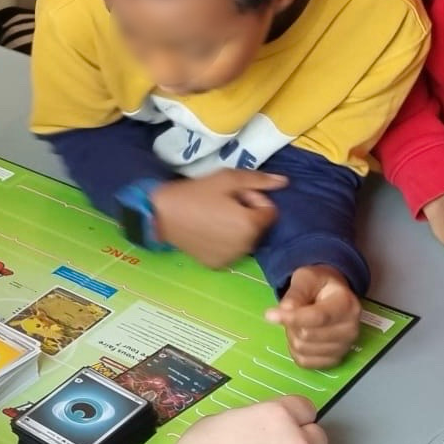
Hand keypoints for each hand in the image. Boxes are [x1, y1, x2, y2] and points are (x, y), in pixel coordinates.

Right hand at [151, 170, 285, 268]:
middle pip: (258, 226)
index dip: (253, 199)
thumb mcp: (226, 178)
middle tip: (221, 203)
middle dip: (246, 213)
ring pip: (245, 239)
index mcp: (251, 225)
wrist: (159, 215)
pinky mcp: (217, 264)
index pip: (269, 211)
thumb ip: (258, 180)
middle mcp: (246, 246)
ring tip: (212, 216)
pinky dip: (224, 241)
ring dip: (236, 227)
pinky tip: (206, 231)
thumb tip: (284, 182)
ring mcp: (231, 258)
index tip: (232, 194)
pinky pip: (231, 250)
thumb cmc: (194, 193)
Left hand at [266, 265, 360, 367]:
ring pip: (303, 349)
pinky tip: (300, 336)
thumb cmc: (319, 284)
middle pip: (306, 335)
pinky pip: (305, 361)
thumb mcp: (306, 278)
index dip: (292, 318)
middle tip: (293, 311)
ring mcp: (344, 347)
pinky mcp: (335, 359)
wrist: (333, 295)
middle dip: (290, 323)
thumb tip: (284, 311)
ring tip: (299, 322)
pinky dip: (295, 351)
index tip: (269, 315)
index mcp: (346, 305)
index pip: (318, 317)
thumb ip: (295, 293)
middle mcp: (351, 329)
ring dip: (292, 335)